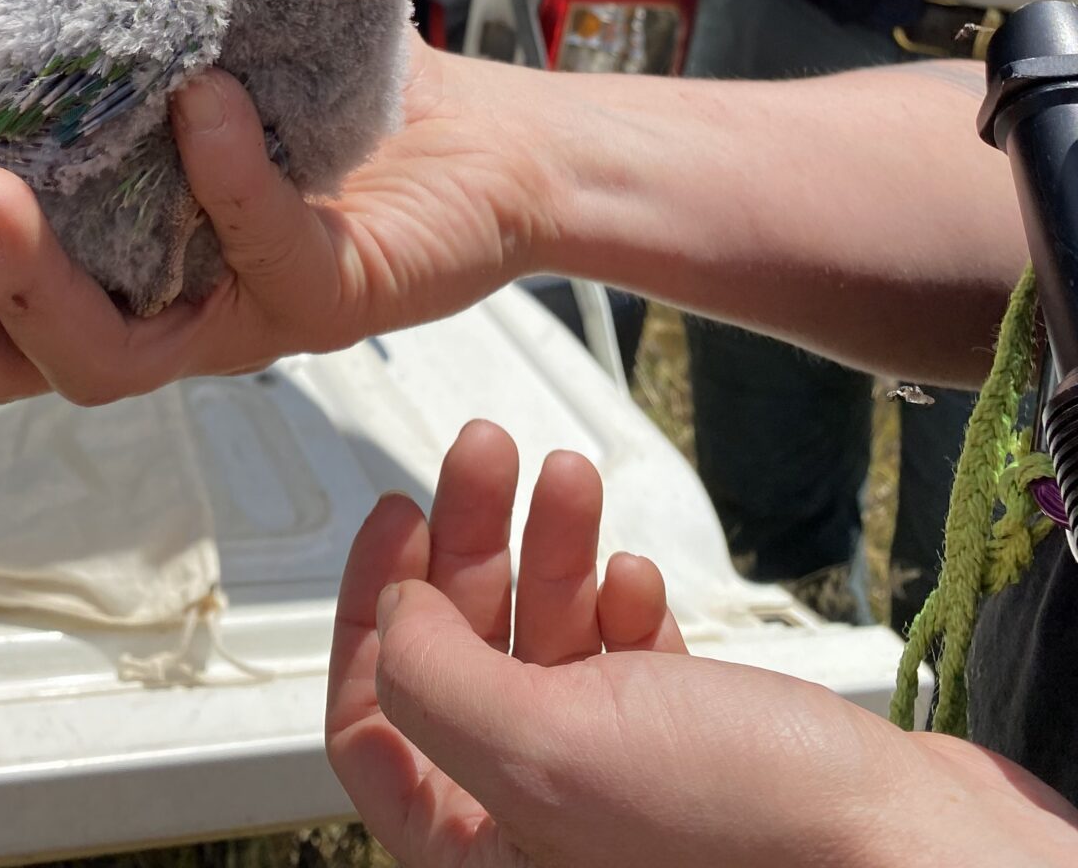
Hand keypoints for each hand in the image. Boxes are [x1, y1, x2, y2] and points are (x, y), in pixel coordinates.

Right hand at [0, 0, 547, 404]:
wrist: (480, 129)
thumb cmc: (320, 88)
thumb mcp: (184, 24)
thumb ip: (77, 17)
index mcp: (97, 253)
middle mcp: (149, 305)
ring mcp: (230, 314)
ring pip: (105, 360)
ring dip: (33, 280)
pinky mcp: (325, 300)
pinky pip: (262, 260)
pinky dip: (226, 180)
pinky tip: (203, 103)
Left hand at [326, 421, 1077, 867]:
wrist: (906, 850)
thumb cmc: (746, 837)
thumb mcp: (543, 752)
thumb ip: (436, 681)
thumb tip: (392, 616)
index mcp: (478, 854)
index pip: (374, 725)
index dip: (370, 615)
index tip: (393, 521)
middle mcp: (538, 824)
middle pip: (462, 656)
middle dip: (470, 542)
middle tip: (482, 449)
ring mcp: (615, 782)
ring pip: (543, 637)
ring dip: (548, 546)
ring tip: (563, 475)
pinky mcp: (687, 748)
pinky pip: (619, 653)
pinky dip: (619, 600)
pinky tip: (637, 579)